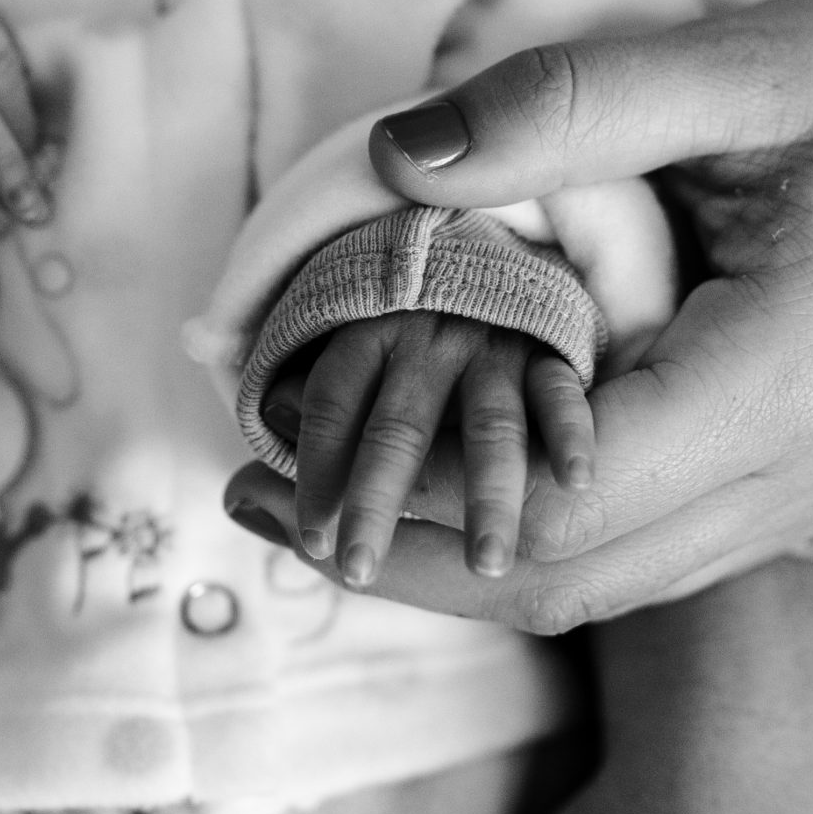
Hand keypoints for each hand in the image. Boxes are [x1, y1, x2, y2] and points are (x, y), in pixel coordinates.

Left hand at [228, 0, 812, 631]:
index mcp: (788, 379)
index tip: (268, 450)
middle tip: (255, 490)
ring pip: (610, 577)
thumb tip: (394, 160)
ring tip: (327, 486)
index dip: (402, 494)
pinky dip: (536, 525)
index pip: (563, 502)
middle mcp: (807, 468)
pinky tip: (461, 461)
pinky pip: (653, 541)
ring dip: (461, 551)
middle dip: (399, 552)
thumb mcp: (740, 60)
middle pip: (570, 578)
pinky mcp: (809, 466)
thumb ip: (565, 107)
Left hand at [266, 314, 591, 589]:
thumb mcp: (353, 349)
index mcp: (369, 333)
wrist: (494, 244)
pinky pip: (562, 393)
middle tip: (356, 569)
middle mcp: (427, 339)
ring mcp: (493, 345)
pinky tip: (574, 480)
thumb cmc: (409, 326)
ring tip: (485, 563)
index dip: (314, 473)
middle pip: (397, 428)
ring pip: (488, 426)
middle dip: (376, 503)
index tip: (308, 539)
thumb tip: (238, 496)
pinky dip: (572, 433)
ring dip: (485, 496)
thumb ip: (311, 422)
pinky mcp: (550, 350)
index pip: (330, 405)